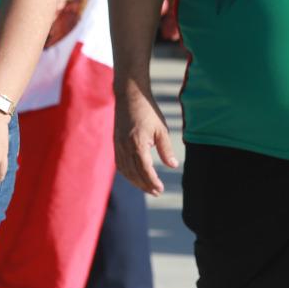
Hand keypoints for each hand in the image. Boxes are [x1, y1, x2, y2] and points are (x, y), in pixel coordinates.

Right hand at [115, 80, 176, 195]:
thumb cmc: (148, 111)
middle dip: (145, 185)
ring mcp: (118, 145)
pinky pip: (119, 163)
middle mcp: (125, 146)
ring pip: (125, 170)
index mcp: (137, 143)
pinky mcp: (116, 142)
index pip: (144, 169)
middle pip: (133, 173)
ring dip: (135, 181)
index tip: (161, 189)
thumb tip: (173, 166)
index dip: (152, 182)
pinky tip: (135, 176)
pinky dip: (127, 173)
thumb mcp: (162, 129)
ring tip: (147, 187)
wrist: (129, 95)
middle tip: (157, 192)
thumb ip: (166, 149)